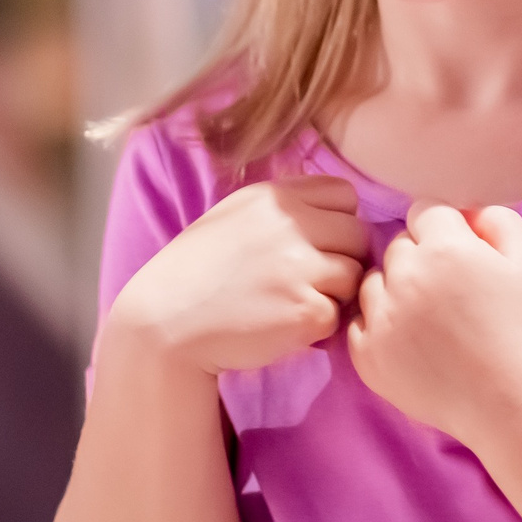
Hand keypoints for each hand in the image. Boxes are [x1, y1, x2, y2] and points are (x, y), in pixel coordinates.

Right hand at [109, 176, 366, 375]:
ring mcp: (301, 268)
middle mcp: (291, 225)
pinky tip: (284, 327)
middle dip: (342, 258)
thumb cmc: (196, 273)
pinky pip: (336, 316)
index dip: (338, 220)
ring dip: (332, 295)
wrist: (164, 324)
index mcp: (273, 197)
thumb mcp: (233, 217)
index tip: (317, 244)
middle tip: (310, 282)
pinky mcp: (307, 310)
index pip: (344, 194)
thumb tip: (335, 211)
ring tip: (291, 305)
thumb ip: (280, 209)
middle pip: (358, 235)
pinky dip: (317, 327)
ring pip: (353, 276)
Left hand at [348, 203, 521, 447]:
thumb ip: (497, 220)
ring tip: (427, 317)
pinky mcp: (367, 355)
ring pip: (374, 281)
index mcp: (443, 248)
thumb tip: (468, 211)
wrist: (509, 402)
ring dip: (395, 290)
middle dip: (420, 257)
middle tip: (448, 290)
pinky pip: (359, 322)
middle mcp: (404, 277)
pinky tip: (408, 340)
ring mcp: (380, 318)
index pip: (425, 211)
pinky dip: (379, 326)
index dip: (445, 230)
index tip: (460, 255)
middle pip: (398, 245)